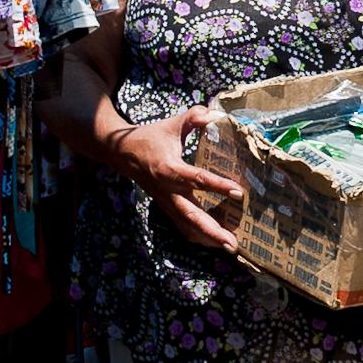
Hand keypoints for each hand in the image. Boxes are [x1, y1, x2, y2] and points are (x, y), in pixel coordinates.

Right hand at [114, 107, 242, 249]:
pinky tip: (215, 243)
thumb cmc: (151, 137)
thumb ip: (193, 117)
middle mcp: (168, 190)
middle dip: (213, 231)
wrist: (123, 153)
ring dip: (208, 238)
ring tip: (230, 248)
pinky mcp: (166, 208)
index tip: (239, 192)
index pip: (196, 179)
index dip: (218, 186)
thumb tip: (214, 114)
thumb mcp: (171, 124)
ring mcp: (166, 202)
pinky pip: (182, 226)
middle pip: (192, 215)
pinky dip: (198, 236)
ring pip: (187, 226)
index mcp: (169, 168)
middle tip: (233, 243)